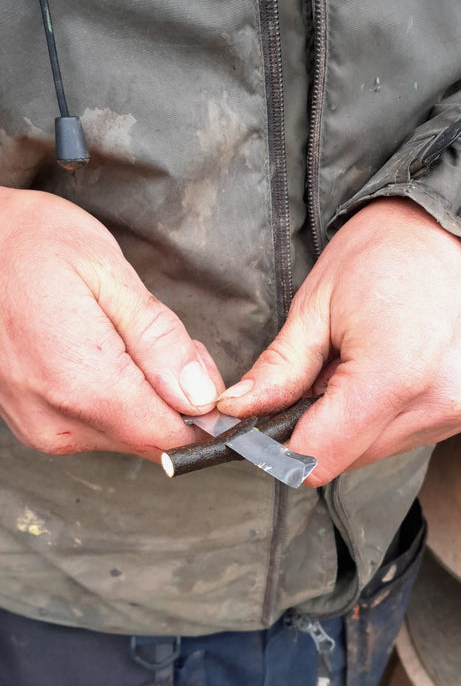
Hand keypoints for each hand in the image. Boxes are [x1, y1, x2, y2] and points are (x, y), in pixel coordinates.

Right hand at [0, 188, 223, 460]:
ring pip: (126, 436)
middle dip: (174, 399)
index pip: (171, 438)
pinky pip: (97, 429)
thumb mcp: (108, 273)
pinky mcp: (35, 427)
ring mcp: (43, 428)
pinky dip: (114, 400)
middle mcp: (59, 420)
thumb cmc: (32, 245)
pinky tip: (99, 356)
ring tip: (120, 338)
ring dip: (143, 397)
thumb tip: (201, 395)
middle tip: (157, 339)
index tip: (202, 373)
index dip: (202, 413)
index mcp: (83, 384)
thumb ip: (160, 340)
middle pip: (151, 440)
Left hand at [217, 198, 460, 485]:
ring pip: (386, 449)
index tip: (276, 423)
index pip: (320, 458)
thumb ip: (278, 371)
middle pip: (352, 458)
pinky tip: (408, 367)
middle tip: (331, 372)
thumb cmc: (385, 251)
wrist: (460, 224)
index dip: (286, 447)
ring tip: (373, 363)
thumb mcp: (316, 305)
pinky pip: (424, 433)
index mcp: (393, 374)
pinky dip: (402, 412)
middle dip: (328, 427)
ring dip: (365, 421)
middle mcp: (441, 400)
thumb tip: (235, 411)